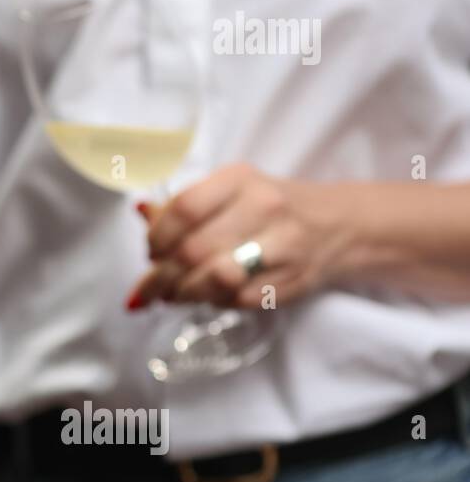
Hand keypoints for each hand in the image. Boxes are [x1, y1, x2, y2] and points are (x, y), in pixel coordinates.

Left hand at [126, 163, 347, 310]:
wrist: (338, 225)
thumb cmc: (269, 206)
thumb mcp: (229, 191)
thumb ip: (186, 205)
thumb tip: (142, 213)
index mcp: (239, 180)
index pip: (184, 209)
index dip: (157, 237)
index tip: (150, 252)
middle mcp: (263, 208)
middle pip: (195, 249)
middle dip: (162, 274)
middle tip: (150, 286)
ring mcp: (282, 246)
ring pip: (216, 278)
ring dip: (184, 292)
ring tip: (172, 294)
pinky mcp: (292, 280)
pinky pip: (238, 299)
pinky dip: (212, 302)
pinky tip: (204, 297)